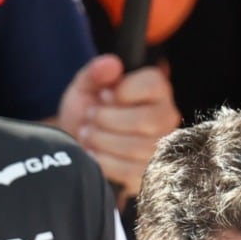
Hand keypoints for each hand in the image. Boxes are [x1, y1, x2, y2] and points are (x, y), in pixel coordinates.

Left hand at [53, 55, 180, 199]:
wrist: (75, 146)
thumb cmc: (86, 113)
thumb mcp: (84, 87)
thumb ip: (95, 72)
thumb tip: (112, 65)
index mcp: (156, 90)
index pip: (152, 84)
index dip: (122, 91)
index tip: (104, 96)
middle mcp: (166, 117)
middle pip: (144, 120)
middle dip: (107, 120)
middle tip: (90, 118)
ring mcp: (161, 148)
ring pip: (136, 148)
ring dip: (102, 141)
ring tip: (88, 135)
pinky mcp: (148, 174)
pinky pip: (130, 172)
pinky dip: (104, 163)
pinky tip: (93, 154)